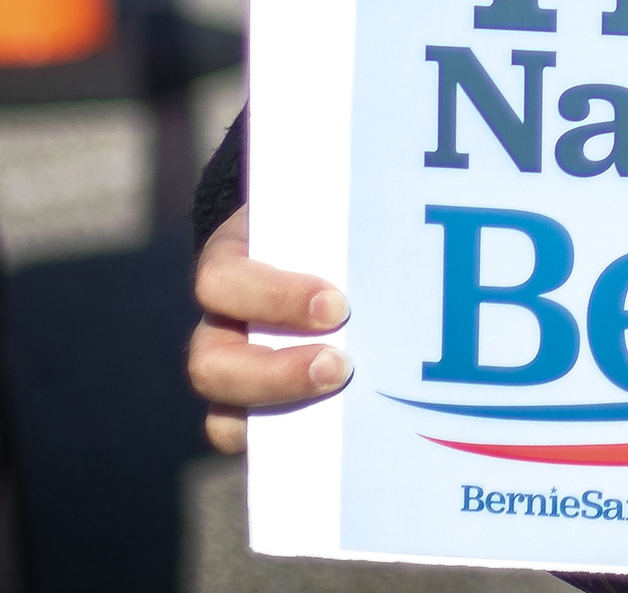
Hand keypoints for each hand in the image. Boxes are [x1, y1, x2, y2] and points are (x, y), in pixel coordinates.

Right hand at [188, 210, 351, 453]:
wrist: (320, 240)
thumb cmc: (328, 220)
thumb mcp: (328, 206)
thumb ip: (349, 212)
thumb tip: (417, 181)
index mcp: (230, 264)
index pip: (221, 282)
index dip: (273, 299)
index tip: (336, 306)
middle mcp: (222, 325)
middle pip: (210, 364)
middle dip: (275, 373)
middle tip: (341, 365)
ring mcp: (237, 371)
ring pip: (225, 417)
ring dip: (283, 414)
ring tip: (341, 404)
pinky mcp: (261, 407)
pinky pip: (259, 441)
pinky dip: (294, 447)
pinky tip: (343, 447)